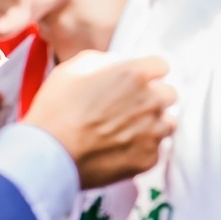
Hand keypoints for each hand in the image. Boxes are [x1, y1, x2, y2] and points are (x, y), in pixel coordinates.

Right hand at [24, 53, 177, 188]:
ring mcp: (153, 132)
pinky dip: (143, 149)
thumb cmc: (57, 109)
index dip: (149, 72)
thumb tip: (114, 65)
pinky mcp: (149, 158)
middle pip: (170, 94)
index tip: (139, 80)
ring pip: (168, 124)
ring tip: (129, 130)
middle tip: (132, 106)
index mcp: (135, 75)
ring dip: (154, 124)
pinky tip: (122, 149)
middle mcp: (151, 101)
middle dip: (155, 97)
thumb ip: (102, 61)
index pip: (162, 65)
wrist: (50, 154)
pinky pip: (155, 150)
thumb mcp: (72, 69)